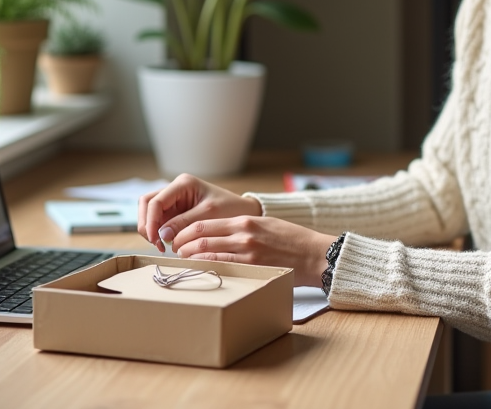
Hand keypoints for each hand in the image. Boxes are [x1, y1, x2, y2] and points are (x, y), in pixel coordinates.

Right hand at [138, 174, 263, 252]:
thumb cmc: (230, 208)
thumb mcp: (208, 215)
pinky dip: (159, 232)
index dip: (151, 221)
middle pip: (147, 204)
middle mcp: (175, 189)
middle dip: (147, 224)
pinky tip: (167, 244)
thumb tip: (162, 234)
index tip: (155, 239)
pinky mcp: (175, 211)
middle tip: (156, 244)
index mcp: (183, 184)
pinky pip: (159, 220)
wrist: (243, 211)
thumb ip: (185, 223)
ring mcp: (174, 200)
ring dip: (151, 229)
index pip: (155, 201)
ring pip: (150, 212)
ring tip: (162, 246)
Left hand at [170, 215, 336, 287]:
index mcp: (245, 220)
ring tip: (182, 261)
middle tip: (175, 250)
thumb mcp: (266, 224)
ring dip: (190, 257)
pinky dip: (206, 267)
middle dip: (182, 245)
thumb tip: (219, 236)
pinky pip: (222, 266)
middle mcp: (243, 233)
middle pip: (200, 237)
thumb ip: (244, 228)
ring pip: (207, 252)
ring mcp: (247, 251)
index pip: (205, 224)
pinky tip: (199, 270)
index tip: (179, 238)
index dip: (186, 231)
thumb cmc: (293, 240)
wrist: (315, 254)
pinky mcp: (253, 266)